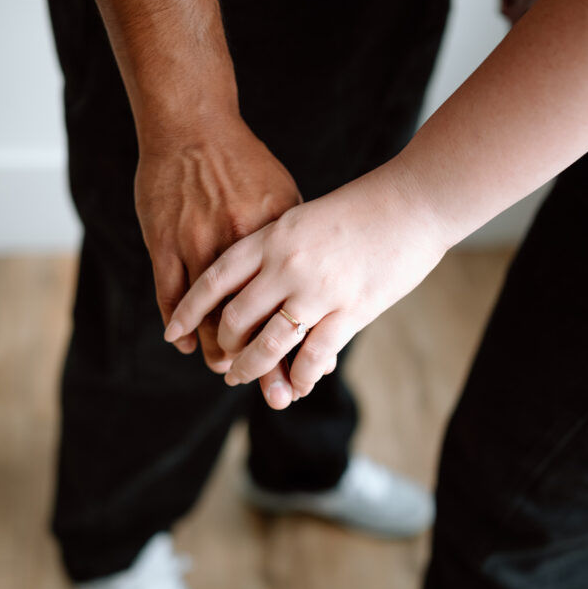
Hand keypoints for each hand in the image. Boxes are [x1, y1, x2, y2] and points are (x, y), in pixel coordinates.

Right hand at [135, 115, 301, 376]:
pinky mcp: (164, 243)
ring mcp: (197, 245)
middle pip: (248, 319)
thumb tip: (316, 281)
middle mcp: (237, 245)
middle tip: (260, 382)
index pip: (285, 304)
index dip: (292, 344)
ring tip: (226, 367)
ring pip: (207, 316)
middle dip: (255, 359)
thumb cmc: (245, 163)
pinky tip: (185, 343)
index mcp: (273, 237)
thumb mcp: (284, 198)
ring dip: (216, 348)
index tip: (298, 372)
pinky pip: (170, 296)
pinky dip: (178, 324)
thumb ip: (296, 243)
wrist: (193, 126)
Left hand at [164, 162, 448, 409]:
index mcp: (272, 236)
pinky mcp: (350, 311)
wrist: (414, 201)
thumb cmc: (362, 207)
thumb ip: (275, 243)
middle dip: (224, 346)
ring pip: (269, 345)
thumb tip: (251, 271)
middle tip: (222, 363)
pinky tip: (296, 386)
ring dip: (252, 369)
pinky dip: (300, 377)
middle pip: (237, 318)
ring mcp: (318, 290)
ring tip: (242, 379)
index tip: (173, 332)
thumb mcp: (304, 216)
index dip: (190, 309)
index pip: (215, 279)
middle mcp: (287, 264)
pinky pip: (313, 357)